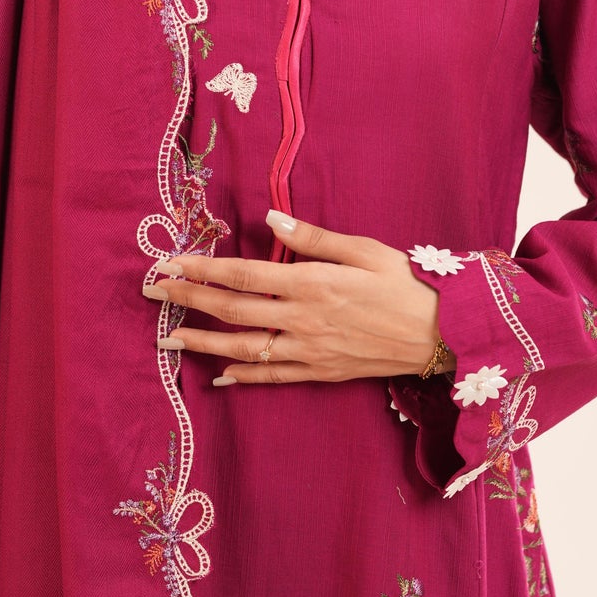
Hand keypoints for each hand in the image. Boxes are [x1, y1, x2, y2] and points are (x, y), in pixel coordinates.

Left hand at [141, 208, 445, 385]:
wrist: (443, 334)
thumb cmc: (407, 283)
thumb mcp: (363, 249)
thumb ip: (313, 238)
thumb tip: (271, 219)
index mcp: (311, 283)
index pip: (242, 276)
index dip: (202, 270)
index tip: (171, 264)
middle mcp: (303, 320)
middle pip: (232, 311)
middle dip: (188, 301)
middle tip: (154, 293)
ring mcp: (309, 351)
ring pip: (243, 349)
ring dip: (202, 342)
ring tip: (169, 338)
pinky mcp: (321, 373)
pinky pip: (272, 377)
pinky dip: (242, 377)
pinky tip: (218, 376)